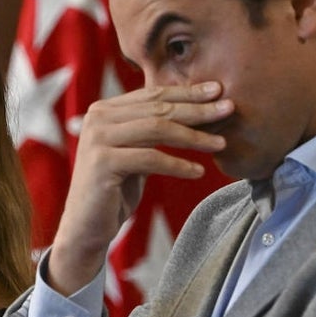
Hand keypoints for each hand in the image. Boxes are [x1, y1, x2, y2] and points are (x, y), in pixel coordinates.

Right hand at [47, 82, 231, 294]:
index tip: (218, 91)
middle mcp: (97, 118)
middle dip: (197, 109)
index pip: (152, 95)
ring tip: (220, 143)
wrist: (85, 225)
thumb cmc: (115, 189)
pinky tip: (199, 171)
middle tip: (229, 108)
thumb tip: (196, 109)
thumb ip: (150, 130)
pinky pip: (151, 158)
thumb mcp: (134, 153)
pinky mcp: (103, 162)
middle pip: (158, 109)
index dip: (187, 92)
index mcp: (104, 110)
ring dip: (193, 136)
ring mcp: (98, 139)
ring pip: (157, 129)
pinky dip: (178, 165)